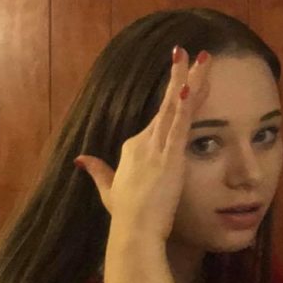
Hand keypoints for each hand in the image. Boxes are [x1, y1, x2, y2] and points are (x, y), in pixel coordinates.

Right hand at [75, 47, 211, 239]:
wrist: (134, 231)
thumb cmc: (125, 216)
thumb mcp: (108, 190)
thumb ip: (97, 171)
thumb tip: (80, 159)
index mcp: (132, 149)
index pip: (157, 122)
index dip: (172, 101)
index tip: (185, 81)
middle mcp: (143, 143)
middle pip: (166, 104)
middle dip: (178, 75)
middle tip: (188, 51)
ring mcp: (157, 149)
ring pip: (176, 108)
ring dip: (190, 80)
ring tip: (203, 57)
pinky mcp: (170, 158)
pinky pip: (180, 126)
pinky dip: (185, 106)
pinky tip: (190, 87)